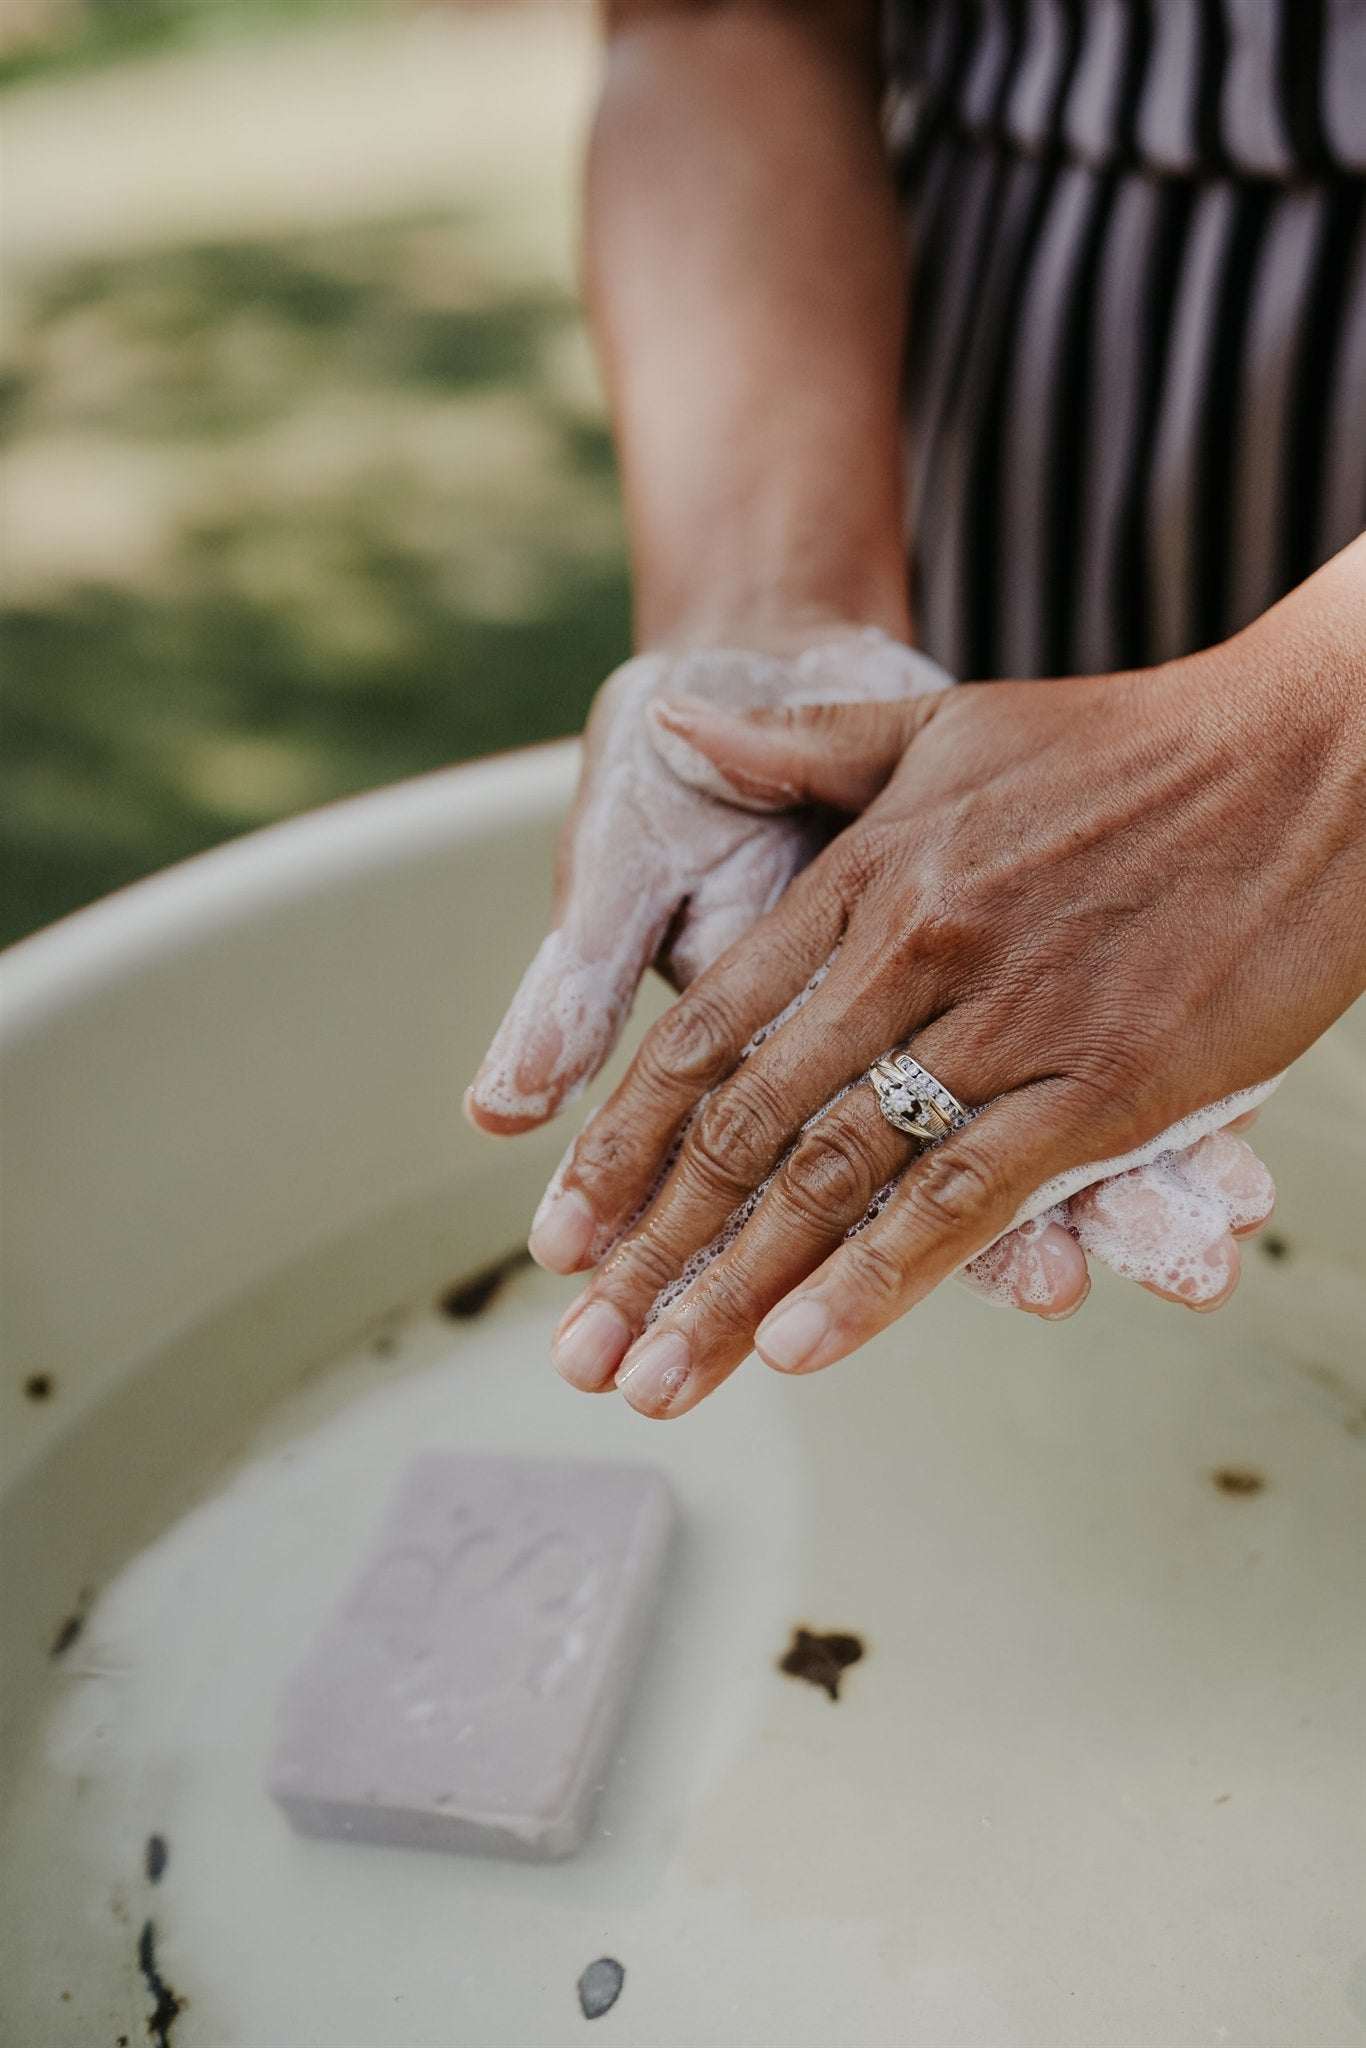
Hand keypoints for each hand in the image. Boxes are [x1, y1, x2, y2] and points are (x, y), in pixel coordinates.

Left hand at [533, 631, 1364, 1416]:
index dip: (621, 1142)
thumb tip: (684, 734)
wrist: (1313, 753)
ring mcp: (1006, 1021)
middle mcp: (911, 952)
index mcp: (863, 876)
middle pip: (746, 1125)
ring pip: (837, 1176)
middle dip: (654, 1250)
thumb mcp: (941, 723)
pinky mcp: (1104, 1083)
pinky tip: (806, 1346)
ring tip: (660, 1380)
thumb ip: (801, 748)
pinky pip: (968, 1198)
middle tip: (583, 1348)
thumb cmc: (1128, 741)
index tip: (562, 1233)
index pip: (704, 1034)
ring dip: (737, 1291)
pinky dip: (881, 1279)